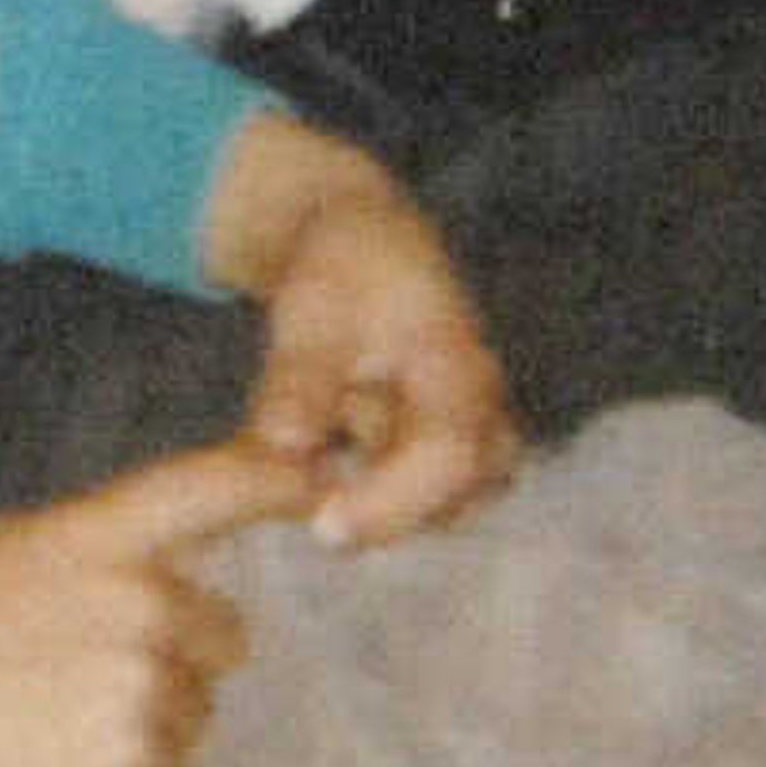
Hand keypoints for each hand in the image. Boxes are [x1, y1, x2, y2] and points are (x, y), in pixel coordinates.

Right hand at [0, 438, 318, 766]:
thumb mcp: (15, 551)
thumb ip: (104, 554)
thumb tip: (177, 579)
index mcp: (99, 534)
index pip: (212, 487)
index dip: (274, 480)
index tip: (317, 473)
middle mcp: (139, 601)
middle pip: (222, 632)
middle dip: (176, 654)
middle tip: (77, 671)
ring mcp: (140, 684)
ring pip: (192, 707)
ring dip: (144, 716)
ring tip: (49, 718)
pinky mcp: (132, 763)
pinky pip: (163, 765)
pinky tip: (49, 758)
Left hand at [195, 109, 519, 543]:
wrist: (364, 239)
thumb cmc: (339, 269)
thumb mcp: (311, 312)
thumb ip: (301, 380)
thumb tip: (285, 446)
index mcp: (455, 363)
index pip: (449, 454)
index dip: (392, 504)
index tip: (325, 527)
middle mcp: (480, 401)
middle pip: (464, 491)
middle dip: (390, 517)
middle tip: (318, 525)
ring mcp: (474, 423)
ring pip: (450, 499)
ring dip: (388, 507)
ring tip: (323, 493)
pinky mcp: (451, 441)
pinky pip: (427, 491)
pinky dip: (379, 494)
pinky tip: (329, 475)